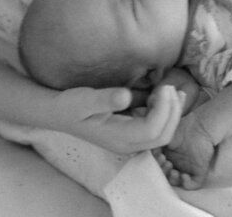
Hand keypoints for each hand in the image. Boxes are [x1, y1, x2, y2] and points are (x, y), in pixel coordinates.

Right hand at [49, 85, 183, 153]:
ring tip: (171, 90)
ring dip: (172, 114)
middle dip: (173, 111)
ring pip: (163, 136)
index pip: (152, 129)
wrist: (59, 114)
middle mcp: (126, 145)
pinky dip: (167, 115)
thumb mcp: (84, 99)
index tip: (164, 86)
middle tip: (171, 86)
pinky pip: (157, 131)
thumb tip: (127, 95)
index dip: (164, 108)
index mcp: (117, 137)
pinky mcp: (131, 136)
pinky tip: (164, 97)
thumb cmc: (70, 105)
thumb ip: (105, 98)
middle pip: (163, 136)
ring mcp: (130, 143)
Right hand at [159, 111, 214, 189]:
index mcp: (168, 157)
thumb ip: (156, 145)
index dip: (158, 166)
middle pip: (166, 176)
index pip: (159, 168)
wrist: (201, 125)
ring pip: (177, 182)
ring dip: (173, 179)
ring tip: (173, 171)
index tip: (160, 156)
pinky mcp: (199, 172)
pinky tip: (184, 175)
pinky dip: (186, 183)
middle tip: (167, 162)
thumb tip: (148, 152)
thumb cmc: (182, 129)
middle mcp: (177, 165)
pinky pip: (192, 184)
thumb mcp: (165, 136)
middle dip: (164, 172)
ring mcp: (187, 169)